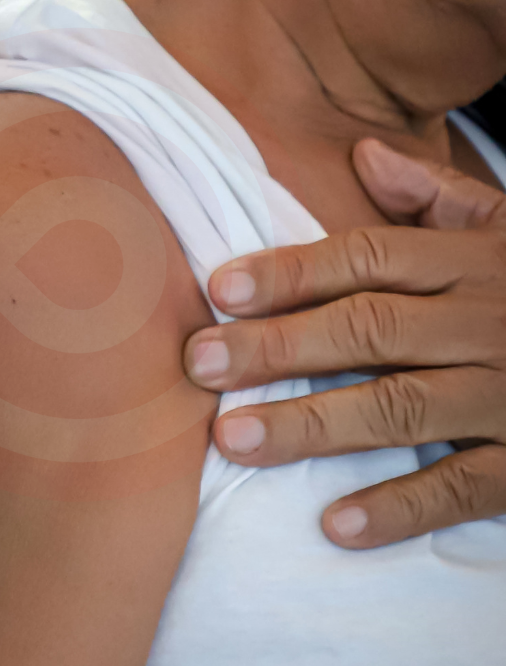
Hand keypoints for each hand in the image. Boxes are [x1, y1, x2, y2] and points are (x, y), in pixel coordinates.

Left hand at [184, 138, 505, 548]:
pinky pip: (466, 486)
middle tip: (201, 365)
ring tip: (234, 439)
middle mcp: (485, 321)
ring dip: (313, 425)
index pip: (367, 257)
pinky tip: (335, 524)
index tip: (220, 289)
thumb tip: (363, 156)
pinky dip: (401, 506)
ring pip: (400, 406)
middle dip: (277, 347)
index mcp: (470, 262)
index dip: (291, 272)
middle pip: (366, 328)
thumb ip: (437, 196)